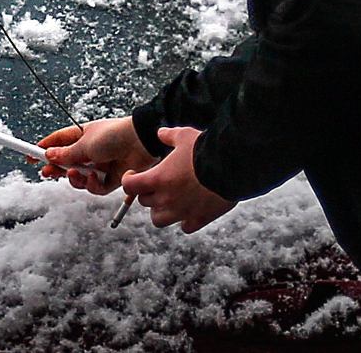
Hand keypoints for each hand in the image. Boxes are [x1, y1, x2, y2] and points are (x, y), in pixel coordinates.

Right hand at [37, 117, 157, 195]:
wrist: (141, 143)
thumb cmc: (114, 135)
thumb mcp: (85, 143)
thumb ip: (67, 153)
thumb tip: (48, 155)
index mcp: (83, 135)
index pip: (58, 142)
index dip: (44, 148)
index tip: (29, 155)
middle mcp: (90, 151)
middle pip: (67, 163)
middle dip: (57, 169)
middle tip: (47, 173)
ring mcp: (100, 165)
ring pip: (80, 178)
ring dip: (74, 179)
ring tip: (74, 174)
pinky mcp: (111, 179)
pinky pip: (95, 188)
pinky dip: (92, 186)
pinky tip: (94, 179)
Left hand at [121, 127, 235, 233]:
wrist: (231, 167)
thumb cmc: (205, 149)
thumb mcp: (184, 135)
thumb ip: (169, 136)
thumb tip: (160, 133)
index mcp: (158, 179)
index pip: (130, 186)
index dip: (129, 180)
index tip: (134, 175)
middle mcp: (166, 199)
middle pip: (144, 202)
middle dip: (147, 192)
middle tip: (157, 183)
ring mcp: (182, 212)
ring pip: (159, 220)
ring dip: (160, 211)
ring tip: (169, 200)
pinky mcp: (199, 219)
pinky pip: (185, 226)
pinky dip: (185, 220)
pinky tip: (191, 209)